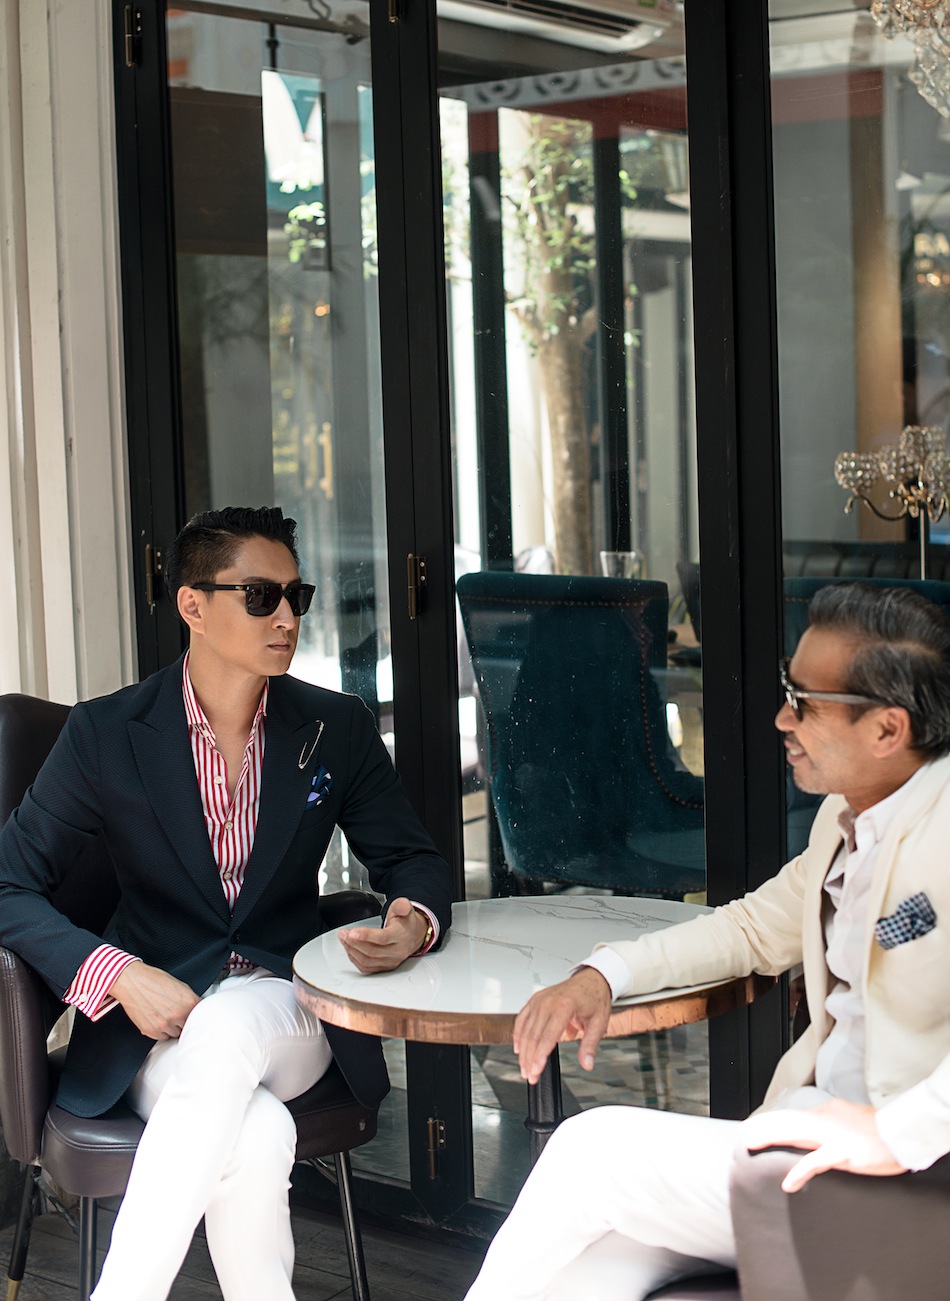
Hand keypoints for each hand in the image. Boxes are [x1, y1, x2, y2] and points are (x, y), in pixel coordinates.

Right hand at [109, 962, 200, 1039]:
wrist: (132, 982)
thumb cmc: (153, 979)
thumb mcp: (179, 985)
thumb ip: (190, 999)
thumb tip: (196, 1007)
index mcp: (188, 1002)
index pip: (201, 1016)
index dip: (195, 1014)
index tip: (193, 1015)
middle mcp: (178, 1015)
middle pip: (188, 1026)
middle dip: (183, 1020)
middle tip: (175, 1012)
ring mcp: (164, 1025)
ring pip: (175, 1033)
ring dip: (172, 1027)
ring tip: (164, 1014)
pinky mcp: (151, 1031)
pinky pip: (162, 1037)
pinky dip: (161, 1031)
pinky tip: (156, 1018)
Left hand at [338, 897, 428, 972]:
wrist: (412, 935)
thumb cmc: (404, 921)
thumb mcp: (404, 908)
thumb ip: (401, 905)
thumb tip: (402, 906)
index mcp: (402, 935)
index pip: (383, 938)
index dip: (366, 936)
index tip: (352, 932)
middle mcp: (397, 951)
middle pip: (372, 951)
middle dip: (354, 942)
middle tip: (343, 934)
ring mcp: (391, 961)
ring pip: (367, 961)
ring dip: (352, 950)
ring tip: (344, 939)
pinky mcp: (384, 968)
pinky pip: (366, 968)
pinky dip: (354, 959)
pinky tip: (350, 949)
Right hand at [513, 967, 611, 1084]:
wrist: (591, 979)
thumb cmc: (594, 998)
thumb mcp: (599, 1023)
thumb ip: (590, 1045)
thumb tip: (587, 1063)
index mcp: (564, 1006)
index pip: (547, 1037)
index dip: (539, 1056)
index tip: (536, 1071)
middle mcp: (548, 1002)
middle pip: (533, 1036)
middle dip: (529, 1059)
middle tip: (530, 1076)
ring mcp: (539, 1000)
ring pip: (525, 1030)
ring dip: (523, 1051)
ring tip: (524, 1067)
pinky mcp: (535, 1000)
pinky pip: (522, 1019)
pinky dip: (518, 1034)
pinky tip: (518, 1047)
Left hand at [743, 1099, 907, 1191]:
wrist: (901, 1133)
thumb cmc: (879, 1131)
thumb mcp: (849, 1121)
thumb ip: (830, 1124)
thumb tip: (814, 1132)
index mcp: (827, 1113)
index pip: (793, 1115)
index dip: (771, 1121)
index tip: (753, 1126)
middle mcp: (825, 1119)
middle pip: (787, 1121)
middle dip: (763, 1127)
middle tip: (743, 1135)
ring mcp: (833, 1136)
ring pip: (794, 1133)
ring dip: (770, 1138)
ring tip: (750, 1144)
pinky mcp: (844, 1153)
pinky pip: (818, 1162)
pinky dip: (801, 1172)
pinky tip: (788, 1183)